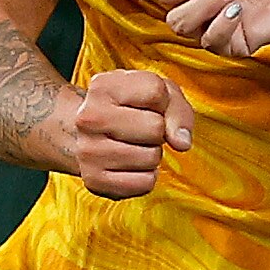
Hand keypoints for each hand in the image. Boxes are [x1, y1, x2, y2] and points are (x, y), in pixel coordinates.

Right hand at [68, 68, 192, 197]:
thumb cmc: (130, 110)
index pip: (155, 92)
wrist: (88, 135)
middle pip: (155, 128)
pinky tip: (130, 165)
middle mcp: (88, 118)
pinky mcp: (94, 180)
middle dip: (158, 131)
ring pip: (152, 158)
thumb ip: (177, 110)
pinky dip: (146, 177)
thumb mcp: (157, 94)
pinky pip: (145, 183)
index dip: (163, 102)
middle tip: (140, 130)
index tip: (148, 106)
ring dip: (152, 155)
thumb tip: (182, 143)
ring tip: (134, 146)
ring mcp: (88, 151)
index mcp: (103, 86)